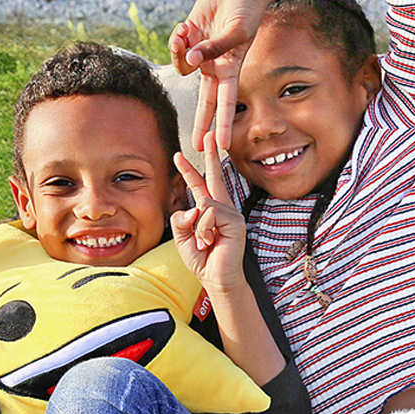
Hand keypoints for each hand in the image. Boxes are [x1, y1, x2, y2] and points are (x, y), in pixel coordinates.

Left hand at [170, 132, 246, 292]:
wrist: (216, 280)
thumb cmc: (202, 260)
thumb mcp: (183, 237)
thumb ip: (181, 219)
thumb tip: (192, 207)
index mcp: (210, 212)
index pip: (199, 186)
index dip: (189, 171)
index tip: (179, 155)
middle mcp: (223, 209)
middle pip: (214, 177)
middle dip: (211, 155)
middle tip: (209, 133)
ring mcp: (232, 214)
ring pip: (203, 202)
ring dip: (197, 227)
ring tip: (204, 243)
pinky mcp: (235, 221)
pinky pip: (210, 213)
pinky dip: (203, 229)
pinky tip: (210, 242)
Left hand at [171, 0, 326, 154]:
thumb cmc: (248, 6)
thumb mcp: (237, 29)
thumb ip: (214, 49)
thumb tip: (193, 63)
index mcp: (232, 68)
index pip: (227, 103)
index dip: (223, 125)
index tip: (220, 146)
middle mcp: (216, 65)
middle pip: (205, 101)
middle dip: (201, 122)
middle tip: (195, 146)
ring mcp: (202, 53)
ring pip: (183, 68)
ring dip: (178, 54)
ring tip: (185, 35)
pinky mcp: (191, 38)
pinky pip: (177, 49)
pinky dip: (176, 40)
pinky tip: (184, 28)